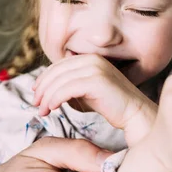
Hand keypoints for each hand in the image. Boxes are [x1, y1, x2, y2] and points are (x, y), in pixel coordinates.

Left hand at [33, 54, 156, 144]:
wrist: (135, 113)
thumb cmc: (111, 105)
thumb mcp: (87, 90)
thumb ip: (72, 83)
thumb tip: (48, 86)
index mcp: (90, 58)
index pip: (59, 65)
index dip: (44, 78)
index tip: (36, 93)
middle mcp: (93, 59)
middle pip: (56, 71)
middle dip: (42, 88)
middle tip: (36, 104)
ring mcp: (96, 68)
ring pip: (60, 81)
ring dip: (47, 96)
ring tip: (42, 111)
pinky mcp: (97, 81)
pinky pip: (67, 89)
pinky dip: (55, 98)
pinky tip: (52, 108)